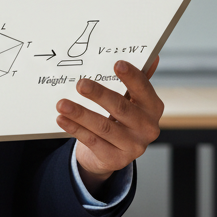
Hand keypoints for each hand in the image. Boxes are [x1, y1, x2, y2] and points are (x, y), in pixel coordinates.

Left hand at [55, 57, 162, 194]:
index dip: (132, 77)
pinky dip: (75, 128)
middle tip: (80, 84)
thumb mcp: (130, 100)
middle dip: (99, 95)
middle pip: (120, 108)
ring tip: (62, 104)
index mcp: (153, 108)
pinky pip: (92, 141)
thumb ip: (138, 81)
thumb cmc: (121, 119)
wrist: (112, 152)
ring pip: (103, 126)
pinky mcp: (115, 159)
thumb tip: (153, 57)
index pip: (144, 90)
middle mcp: (147, 128)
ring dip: (80, 113)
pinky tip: (62, 119)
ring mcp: (133, 146)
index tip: (117, 64)